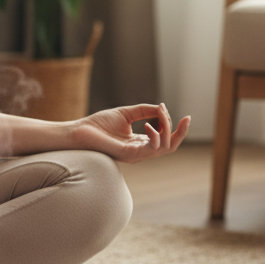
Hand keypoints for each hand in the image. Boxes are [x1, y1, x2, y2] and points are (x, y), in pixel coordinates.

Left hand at [69, 103, 190, 163]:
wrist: (79, 131)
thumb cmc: (99, 124)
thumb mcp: (127, 113)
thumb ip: (145, 111)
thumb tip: (162, 108)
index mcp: (141, 142)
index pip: (166, 139)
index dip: (177, 128)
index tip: (185, 115)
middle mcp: (141, 151)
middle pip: (170, 146)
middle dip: (180, 132)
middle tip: (185, 118)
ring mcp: (136, 155)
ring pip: (164, 148)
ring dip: (168, 129)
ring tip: (161, 113)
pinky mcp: (129, 155)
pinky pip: (150, 149)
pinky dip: (155, 136)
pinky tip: (150, 124)